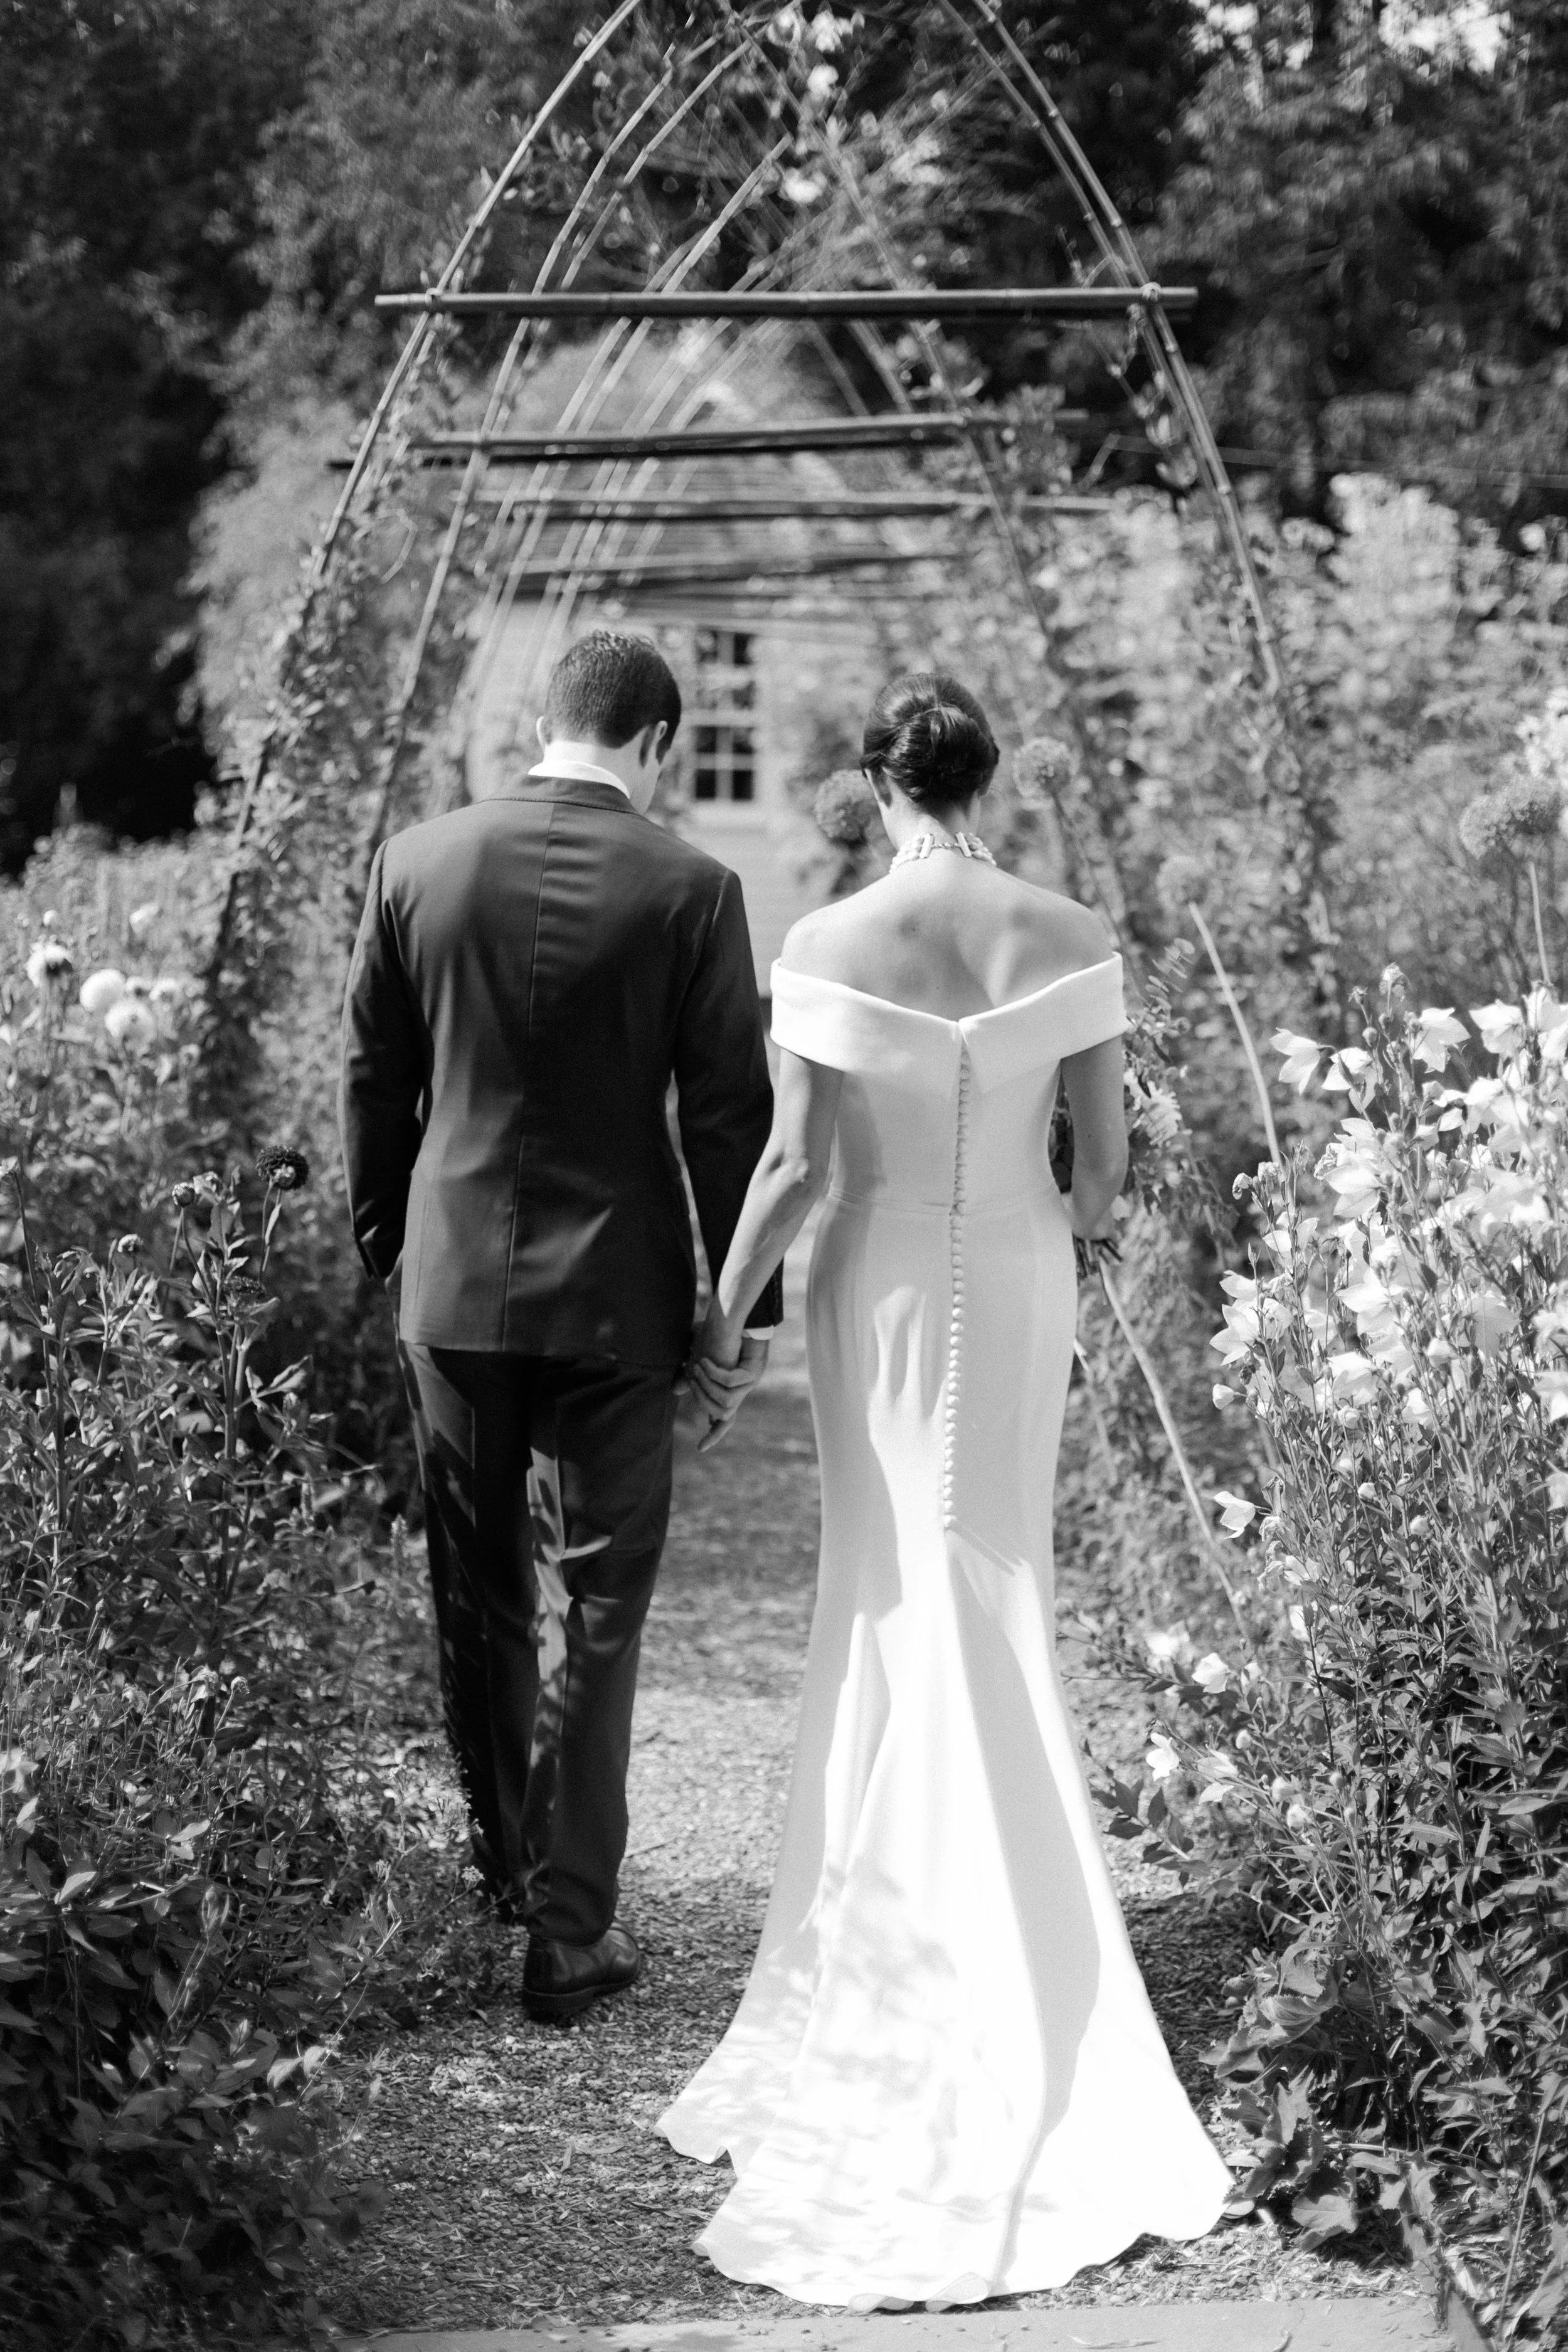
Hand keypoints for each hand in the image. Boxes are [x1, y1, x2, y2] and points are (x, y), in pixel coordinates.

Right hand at [687, 1323, 769, 1451]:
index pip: (725, 1420)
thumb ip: (690, 1377)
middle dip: (704, 1403)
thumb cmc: (718, 1336)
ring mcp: (750, 1382)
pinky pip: (730, 1382)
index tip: (701, 1448)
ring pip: (726, 1402)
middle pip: (726, 1416)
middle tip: (691, 1380)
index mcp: (732, 1391)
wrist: (736, 1317)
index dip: (715, 1434)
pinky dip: (715, 1373)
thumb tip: (676, 1390)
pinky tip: (706, 1360)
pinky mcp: (752, 1371)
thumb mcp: (699, 1360)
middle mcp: (743, 1390)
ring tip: (697, 1366)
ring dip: (707, 1386)